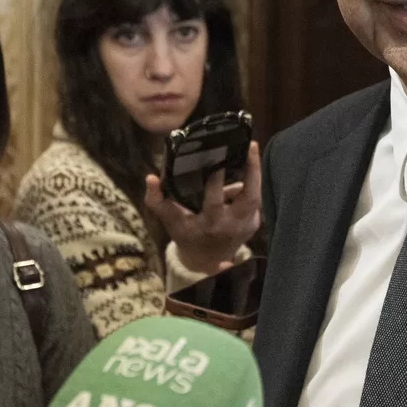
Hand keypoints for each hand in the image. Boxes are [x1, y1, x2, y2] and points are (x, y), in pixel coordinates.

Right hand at [146, 141, 261, 274]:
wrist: (206, 261)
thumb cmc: (185, 234)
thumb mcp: (169, 219)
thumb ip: (156, 199)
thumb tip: (150, 178)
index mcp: (210, 225)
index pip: (215, 203)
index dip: (217, 184)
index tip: (217, 162)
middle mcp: (231, 226)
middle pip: (249, 198)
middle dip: (253, 172)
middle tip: (251, 145)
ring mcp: (246, 226)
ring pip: (255, 196)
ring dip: (254, 173)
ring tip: (250, 148)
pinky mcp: (254, 223)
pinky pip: (254, 199)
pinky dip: (252, 182)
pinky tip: (248, 164)